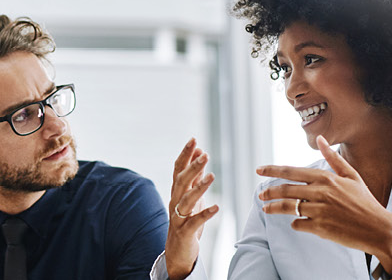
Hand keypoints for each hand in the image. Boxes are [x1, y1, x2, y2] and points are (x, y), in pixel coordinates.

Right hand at [166, 138, 218, 279]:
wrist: (177, 251)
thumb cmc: (186, 222)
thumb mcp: (191, 197)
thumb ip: (195, 177)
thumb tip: (200, 155)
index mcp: (176, 193)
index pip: (178, 170)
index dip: (185, 155)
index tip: (194, 140)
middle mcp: (175, 202)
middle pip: (181, 181)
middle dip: (192, 167)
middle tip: (204, 154)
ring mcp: (178, 217)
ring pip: (186, 200)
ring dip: (199, 187)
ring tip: (212, 176)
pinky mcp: (185, 232)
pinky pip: (194, 222)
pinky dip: (205, 214)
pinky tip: (217, 208)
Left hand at [256, 135, 391, 274]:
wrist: (379, 228)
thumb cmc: (364, 202)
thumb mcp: (352, 176)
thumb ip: (333, 158)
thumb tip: (321, 138)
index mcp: (327, 178)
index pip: (292, 171)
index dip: (272, 170)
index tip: (259, 170)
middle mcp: (321, 192)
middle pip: (285, 189)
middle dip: (269, 192)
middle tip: (261, 195)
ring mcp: (320, 210)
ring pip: (288, 207)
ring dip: (274, 208)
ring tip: (266, 209)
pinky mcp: (320, 227)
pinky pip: (298, 224)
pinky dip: (295, 224)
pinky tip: (297, 223)